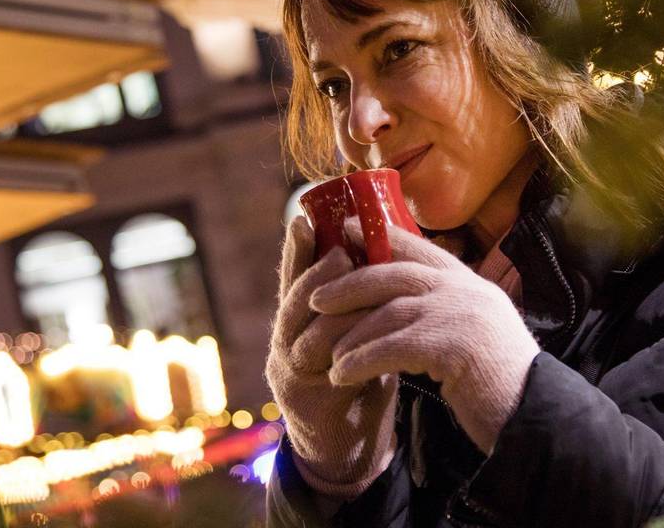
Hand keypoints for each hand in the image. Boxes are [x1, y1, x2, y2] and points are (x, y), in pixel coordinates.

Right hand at [264, 216, 397, 497]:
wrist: (347, 448)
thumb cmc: (356, 381)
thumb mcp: (357, 335)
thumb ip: (357, 301)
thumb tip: (380, 247)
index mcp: (297, 323)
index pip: (293, 278)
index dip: (296, 249)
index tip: (304, 216)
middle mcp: (283, 343)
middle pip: (292, 300)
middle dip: (313, 271)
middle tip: (340, 249)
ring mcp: (287, 372)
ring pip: (302, 332)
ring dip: (331, 307)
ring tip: (351, 286)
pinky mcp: (301, 399)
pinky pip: (319, 367)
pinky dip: (341, 347)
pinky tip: (359, 334)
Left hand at [310, 220, 539, 453]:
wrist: (535, 416)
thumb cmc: (502, 383)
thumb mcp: (477, 334)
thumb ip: (448, 312)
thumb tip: (405, 304)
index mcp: (472, 284)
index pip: (420, 248)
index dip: (380, 237)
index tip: (346, 230)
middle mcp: (466, 290)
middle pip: (395, 273)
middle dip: (350, 284)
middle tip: (315, 298)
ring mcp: (460, 314)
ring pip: (388, 312)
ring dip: (351, 335)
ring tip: (328, 355)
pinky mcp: (452, 346)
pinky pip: (391, 347)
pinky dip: (361, 360)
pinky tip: (342, 374)